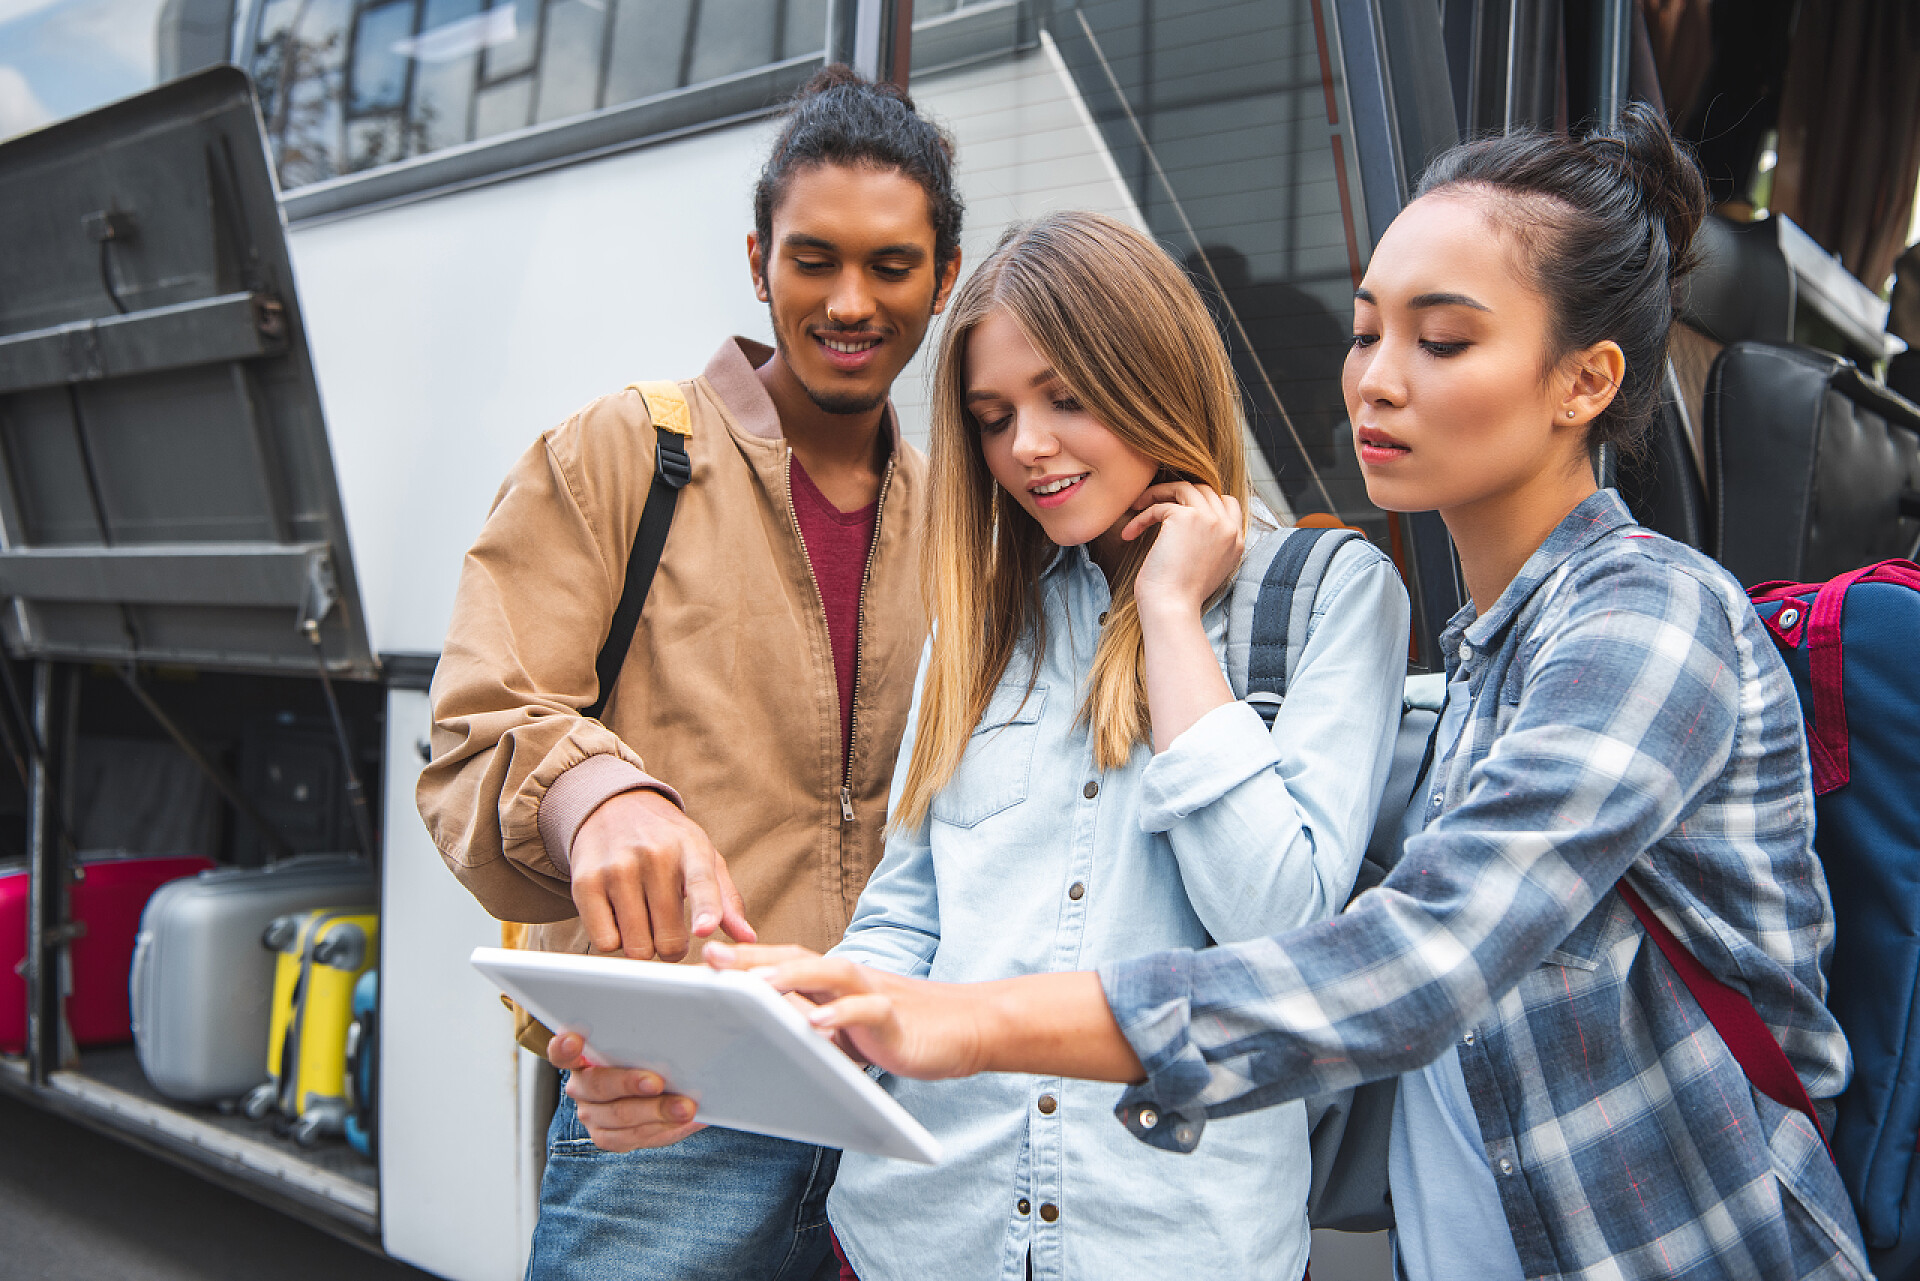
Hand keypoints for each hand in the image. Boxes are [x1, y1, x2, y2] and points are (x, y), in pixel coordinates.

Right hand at [546, 1031, 703, 1150]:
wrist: (651, 1088)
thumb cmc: (644, 1056)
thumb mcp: (641, 1043)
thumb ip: (644, 1039)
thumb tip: (677, 1030)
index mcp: (580, 1057)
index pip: (561, 1052)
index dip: (565, 1047)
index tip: (574, 1040)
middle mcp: (580, 1087)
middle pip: (598, 1086)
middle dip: (630, 1083)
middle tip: (657, 1082)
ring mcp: (592, 1115)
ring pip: (620, 1117)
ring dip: (657, 1112)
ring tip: (686, 1108)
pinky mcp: (608, 1137)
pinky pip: (635, 1137)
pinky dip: (665, 1129)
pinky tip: (686, 1122)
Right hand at [569, 788, 754, 960]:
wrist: (613, 807)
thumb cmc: (667, 841)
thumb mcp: (704, 857)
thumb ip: (727, 899)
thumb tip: (747, 937)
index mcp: (691, 848)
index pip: (701, 883)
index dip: (705, 909)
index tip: (703, 929)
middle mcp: (653, 855)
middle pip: (668, 938)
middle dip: (672, 947)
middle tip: (669, 930)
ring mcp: (616, 868)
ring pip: (636, 946)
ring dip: (643, 946)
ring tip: (644, 920)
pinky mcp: (584, 883)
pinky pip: (605, 943)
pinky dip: (614, 942)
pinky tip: (619, 918)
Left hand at [706, 943, 992, 1080]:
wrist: (965, 1029)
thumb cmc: (901, 1030)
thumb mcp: (846, 1030)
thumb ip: (811, 1025)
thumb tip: (762, 1035)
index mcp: (832, 982)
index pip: (782, 960)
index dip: (743, 958)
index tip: (701, 959)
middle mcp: (848, 979)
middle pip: (796, 956)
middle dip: (752, 957)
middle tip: (710, 959)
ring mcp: (873, 993)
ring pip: (829, 973)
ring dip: (792, 975)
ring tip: (757, 985)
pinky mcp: (895, 1017)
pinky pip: (866, 1012)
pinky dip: (842, 1016)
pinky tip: (818, 1026)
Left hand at [1123, 481, 1243, 620]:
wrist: (1172, 609)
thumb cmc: (1180, 597)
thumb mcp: (1207, 568)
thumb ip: (1208, 544)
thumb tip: (1188, 528)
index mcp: (1236, 542)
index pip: (1227, 504)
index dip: (1202, 501)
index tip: (1178, 507)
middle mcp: (1228, 528)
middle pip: (1205, 491)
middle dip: (1177, 493)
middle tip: (1153, 502)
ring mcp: (1210, 520)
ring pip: (1184, 488)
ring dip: (1158, 494)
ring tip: (1138, 505)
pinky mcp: (1185, 517)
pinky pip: (1160, 505)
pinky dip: (1141, 516)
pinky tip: (1130, 533)